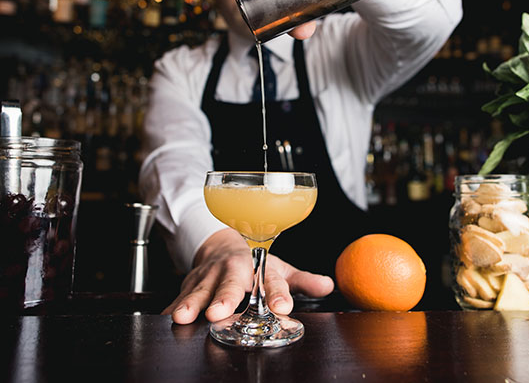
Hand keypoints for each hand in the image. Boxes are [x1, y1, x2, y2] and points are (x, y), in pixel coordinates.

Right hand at [162, 228, 333, 324]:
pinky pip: (180, 294)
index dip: (277, 294)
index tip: (283, 307)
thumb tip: (329, 285)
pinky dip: (171, 305)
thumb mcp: (279, 267)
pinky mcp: (191, 282)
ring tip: (184, 317)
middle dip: (225, 297)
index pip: (270, 280)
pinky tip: (166, 317)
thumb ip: (302, 280)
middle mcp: (234, 269)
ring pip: (200, 288)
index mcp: (258, 266)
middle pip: (230, 283)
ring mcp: (210, 275)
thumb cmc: (254, 261)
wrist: (222, 244)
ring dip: (191, 302)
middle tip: (219, 312)